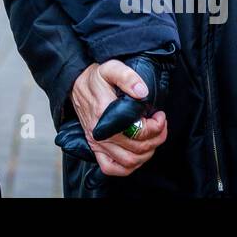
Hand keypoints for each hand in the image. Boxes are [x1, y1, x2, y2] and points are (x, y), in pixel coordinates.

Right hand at [67, 59, 166, 176]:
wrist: (75, 84)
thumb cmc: (95, 78)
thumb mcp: (110, 68)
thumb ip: (128, 77)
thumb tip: (142, 92)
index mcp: (105, 112)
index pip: (137, 131)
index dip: (156, 126)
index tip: (160, 115)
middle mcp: (101, 132)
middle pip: (137, 148)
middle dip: (157, 138)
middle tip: (161, 125)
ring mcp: (97, 142)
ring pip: (129, 161)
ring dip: (147, 153)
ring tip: (153, 138)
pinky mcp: (94, 147)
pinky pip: (111, 168)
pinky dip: (127, 167)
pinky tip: (137, 155)